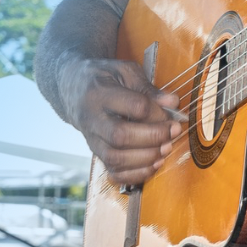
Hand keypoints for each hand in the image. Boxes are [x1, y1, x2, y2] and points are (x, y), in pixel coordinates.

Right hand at [58, 55, 185, 186]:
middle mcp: (92, 119)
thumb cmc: (104, 78)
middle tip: (174, 132)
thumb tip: (173, 103)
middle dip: (153, 137)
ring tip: (166, 149)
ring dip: (146, 158)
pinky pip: (114, 172)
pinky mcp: (96, 154)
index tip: (172, 113)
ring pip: (115, 158)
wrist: (72, 88)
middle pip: (121, 136)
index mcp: (99, 93)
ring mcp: (92, 140)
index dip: (158, 113)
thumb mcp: (124, 72)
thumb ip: (148, 88)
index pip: (134, 107)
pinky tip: (154, 164)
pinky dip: (137, 174)